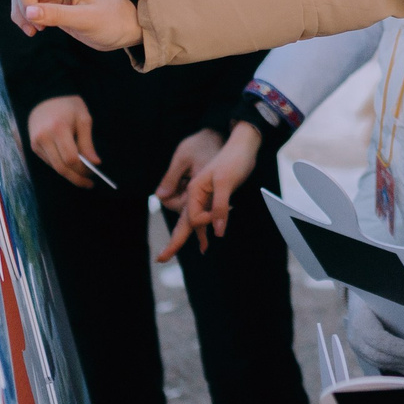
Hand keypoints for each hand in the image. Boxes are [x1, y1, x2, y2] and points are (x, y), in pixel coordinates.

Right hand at [11, 0, 141, 50]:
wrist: (122, 30)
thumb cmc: (111, 22)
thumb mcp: (86, 20)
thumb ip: (57, 15)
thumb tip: (29, 12)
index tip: (31, 15)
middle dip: (21, 6)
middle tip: (34, 28)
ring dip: (21, 13)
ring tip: (35, 31)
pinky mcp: (50, 2)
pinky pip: (27, 6)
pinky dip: (25, 18)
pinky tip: (36, 30)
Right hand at [27, 95, 99, 188]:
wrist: (45, 96)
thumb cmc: (68, 106)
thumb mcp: (83, 119)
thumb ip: (88, 143)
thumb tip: (95, 163)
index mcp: (58, 129)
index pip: (71, 159)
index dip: (83, 170)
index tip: (94, 174)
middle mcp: (44, 138)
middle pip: (61, 167)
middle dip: (76, 178)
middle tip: (89, 184)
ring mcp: (36, 143)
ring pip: (55, 167)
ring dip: (70, 174)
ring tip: (83, 176)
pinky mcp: (34, 146)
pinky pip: (49, 162)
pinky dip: (61, 166)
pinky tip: (71, 166)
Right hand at [159, 122, 261, 257]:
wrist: (242, 144)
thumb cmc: (233, 160)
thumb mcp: (226, 181)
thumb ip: (220, 206)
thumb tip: (217, 230)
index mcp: (194, 189)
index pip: (192, 217)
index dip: (205, 221)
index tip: (223, 212)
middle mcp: (195, 194)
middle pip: (184, 222)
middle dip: (175, 241)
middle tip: (161, 259)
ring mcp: (203, 195)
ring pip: (194, 221)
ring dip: (191, 236)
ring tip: (192, 253)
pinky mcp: (213, 195)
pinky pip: (204, 216)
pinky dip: (203, 228)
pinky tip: (206, 240)